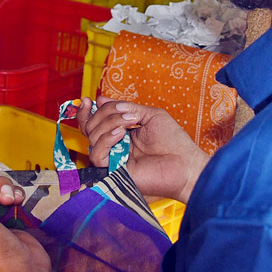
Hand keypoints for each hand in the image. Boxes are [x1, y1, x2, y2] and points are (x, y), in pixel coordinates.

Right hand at [78, 95, 209, 202]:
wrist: (185, 163)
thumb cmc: (173, 141)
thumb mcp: (150, 115)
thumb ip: (127, 107)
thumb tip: (101, 99)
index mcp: (120, 134)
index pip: (94, 123)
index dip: (86, 111)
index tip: (87, 99)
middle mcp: (113, 146)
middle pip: (90, 127)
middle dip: (104, 113)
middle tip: (126, 112)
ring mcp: (112, 159)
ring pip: (93, 137)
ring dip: (109, 123)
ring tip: (129, 120)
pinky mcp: (113, 172)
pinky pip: (97, 154)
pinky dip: (106, 139)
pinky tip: (122, 133)